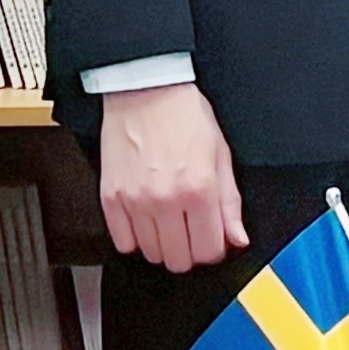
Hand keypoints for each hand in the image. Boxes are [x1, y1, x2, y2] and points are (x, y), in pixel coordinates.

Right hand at [102, 81, 246, 273]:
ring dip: (163, 245)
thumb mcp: (220, 153)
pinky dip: (135, 238)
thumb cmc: (184, 115)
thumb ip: (230, 202)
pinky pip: (123, 242)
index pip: (209, 251)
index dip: (214, 249)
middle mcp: (166, 199)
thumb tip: (237, 238)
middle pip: (179, 260)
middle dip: (189, 250)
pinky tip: (145, 220)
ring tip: (167, 221)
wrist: (144, 89)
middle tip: (189, 230)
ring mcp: (135, 201)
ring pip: (152, 254)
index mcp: (199, 189)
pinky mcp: (111, 198)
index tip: (211, 238)